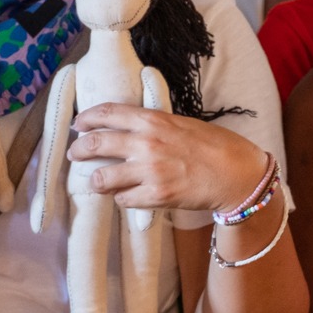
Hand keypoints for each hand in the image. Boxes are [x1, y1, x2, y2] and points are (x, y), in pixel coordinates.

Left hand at [67, 103, 270, 215]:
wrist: (237, 173)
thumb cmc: (214, 145)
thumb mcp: (180, 124)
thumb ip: (152, 125)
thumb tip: (126, 128)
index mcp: (153, 120)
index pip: (107, 113)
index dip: (86, 119)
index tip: (78, 125)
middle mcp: (146, 144)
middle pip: (96, 144)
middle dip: (80, 150)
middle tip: (76, 155)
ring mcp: (150, 172)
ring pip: (103, 179)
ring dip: (97, 181)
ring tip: (99, 182)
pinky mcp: (157, 196)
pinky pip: (123, 200)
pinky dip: (122, 198)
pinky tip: (127, 195)